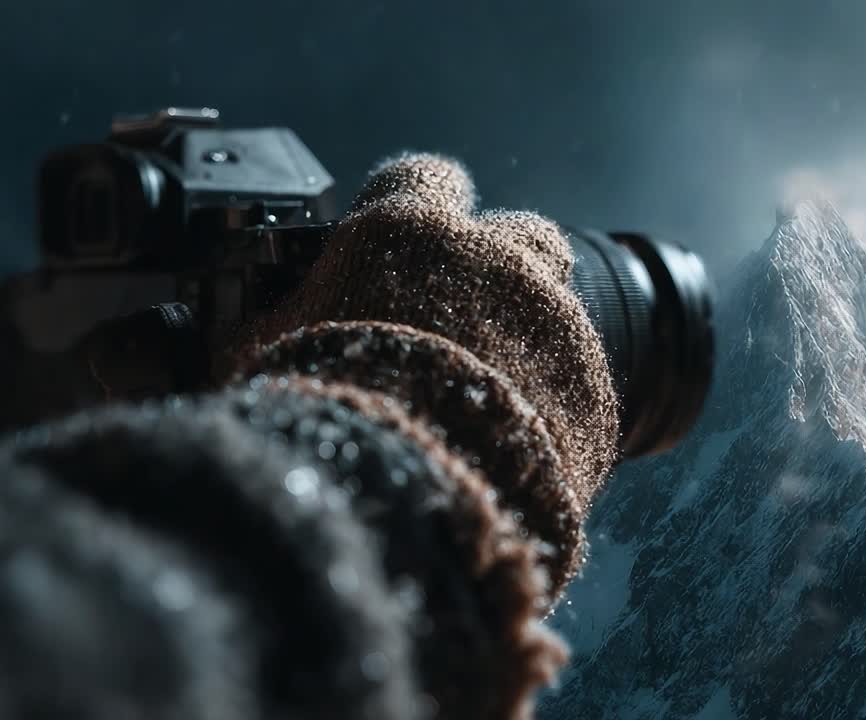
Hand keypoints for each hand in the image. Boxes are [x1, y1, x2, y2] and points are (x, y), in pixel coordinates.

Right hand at [237, 153, 618, 595]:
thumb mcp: (263, 356)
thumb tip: (132, 346)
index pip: (421, 178)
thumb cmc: (323, 413)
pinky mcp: (591, 381)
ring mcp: (554, 317)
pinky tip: (526, 427)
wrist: (417, 497)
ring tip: (503, 368)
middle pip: (517, 232)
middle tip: (471, 308)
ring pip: (559, 295)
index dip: (417, 201)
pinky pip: (580, 372)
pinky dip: (556, 391)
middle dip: (499, 261)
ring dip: (534, 320)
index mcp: (412, 231)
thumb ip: (248, 327)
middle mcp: (497, 258)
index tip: (412, 224)